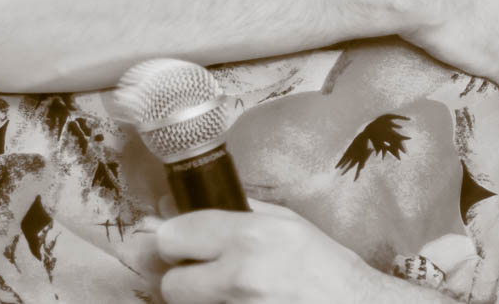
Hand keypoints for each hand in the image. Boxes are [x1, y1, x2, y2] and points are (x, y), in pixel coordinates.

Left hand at [155, 200, 443, 302]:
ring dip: (200, 301)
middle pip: (171, 284)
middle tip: (206, 275)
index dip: (175, 239)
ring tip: (233, 292)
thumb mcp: (287, 223)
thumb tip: (183, 204)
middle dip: (184, 279)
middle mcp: (241, 278)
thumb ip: (236, 212)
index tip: (183, 243)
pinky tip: (242, 303)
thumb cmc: (327, 268)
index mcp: (251, 236)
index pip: (173, 236)